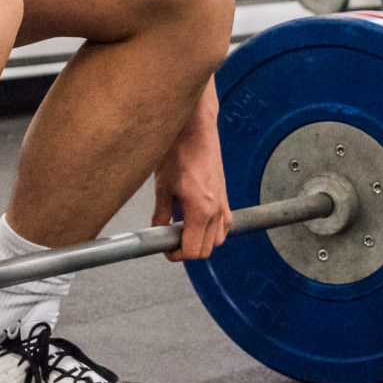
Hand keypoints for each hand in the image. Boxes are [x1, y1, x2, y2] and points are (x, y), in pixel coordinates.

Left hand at [151, 92, 228, 260]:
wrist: (194, 128)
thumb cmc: (179, 149)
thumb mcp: (163, 186)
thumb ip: (161, 214)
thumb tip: (158, 230)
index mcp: (202, 209)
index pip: (194, 250)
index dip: (177, 254)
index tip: (166, 249)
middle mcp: (217, 208)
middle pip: (208, 248)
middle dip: (188, 249)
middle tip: (170, 240)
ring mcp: (224, 202)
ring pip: (218, 238)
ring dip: (202, 240)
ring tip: (182, 229)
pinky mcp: (225, 195)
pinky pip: (224, 223)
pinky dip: (212, 228)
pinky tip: (195, 218)